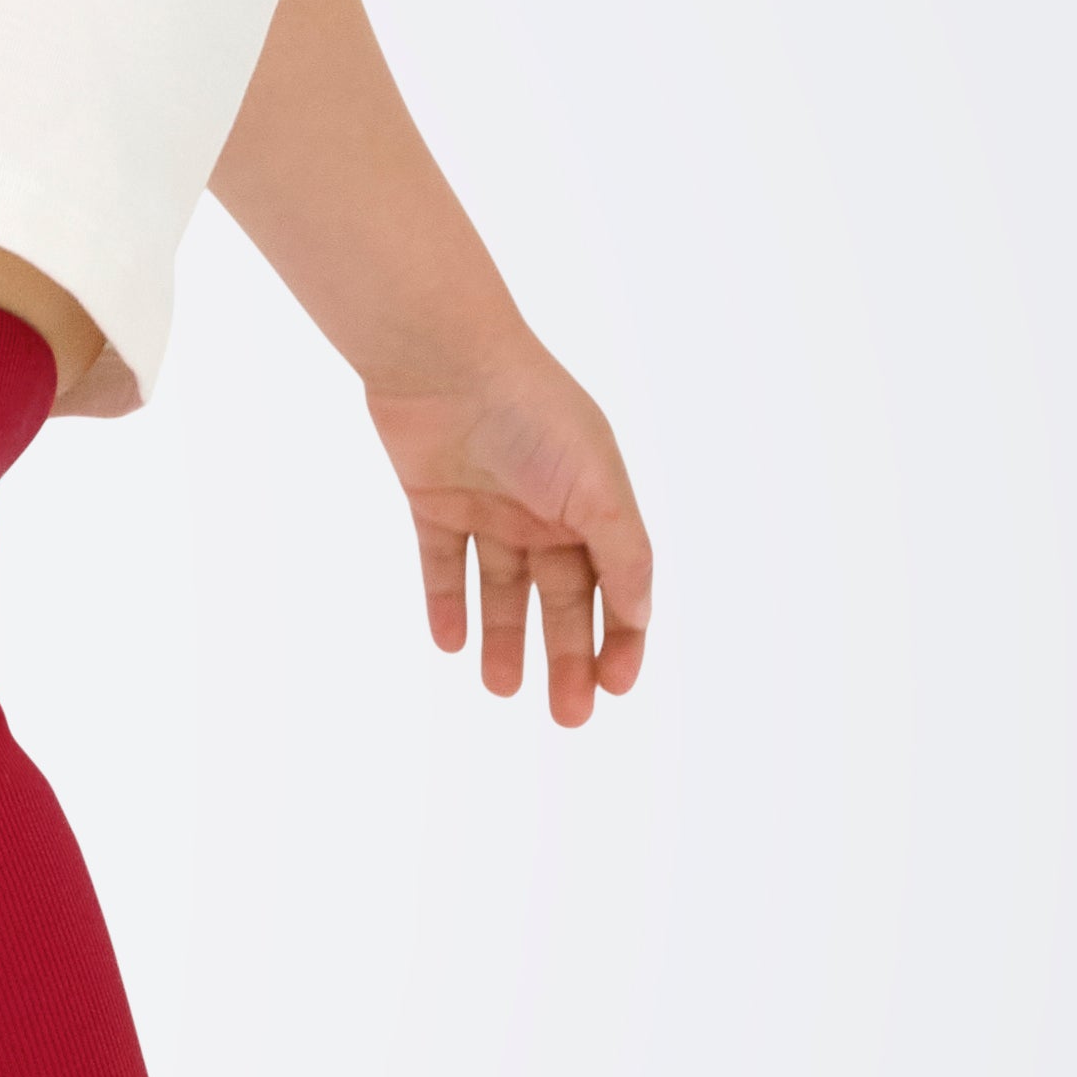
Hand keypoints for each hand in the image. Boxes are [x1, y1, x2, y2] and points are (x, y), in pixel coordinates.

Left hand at [362, 336, 651, 724]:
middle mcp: (546, 508)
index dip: (622, 637)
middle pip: (562, 599)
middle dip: (567, 657)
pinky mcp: (435, 503)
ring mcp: (490, 506)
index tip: (616, 686)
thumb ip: (622, 552)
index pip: (618, 585)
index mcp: (595, 502)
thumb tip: (641, 615)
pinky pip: (443, 565)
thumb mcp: (596, 488)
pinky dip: (446, 605)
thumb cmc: (534, 414)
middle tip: (568, 716)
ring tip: (502, 688)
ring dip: (505, 640)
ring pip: (501, 590)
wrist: (445, 359)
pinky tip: (450, 643)